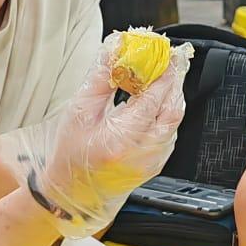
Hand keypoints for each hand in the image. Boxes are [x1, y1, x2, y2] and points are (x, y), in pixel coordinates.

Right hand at [24, 33, 191, 236]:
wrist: (72, 196)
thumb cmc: (70, 157)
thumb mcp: (79, 112)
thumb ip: (102, 78)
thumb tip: (115, 49)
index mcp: (120, 140)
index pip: (152, 99)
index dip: (160, 72)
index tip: (161, 52)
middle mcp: (142, 153)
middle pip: (172, 108)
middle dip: (174, 79)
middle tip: (171, 57)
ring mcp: (153, 160)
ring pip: (175, 120)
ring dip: (172, 94)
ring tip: (165, 73)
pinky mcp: (156, 164)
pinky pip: (170, 132)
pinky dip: (167, 111)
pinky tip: (157, 98)